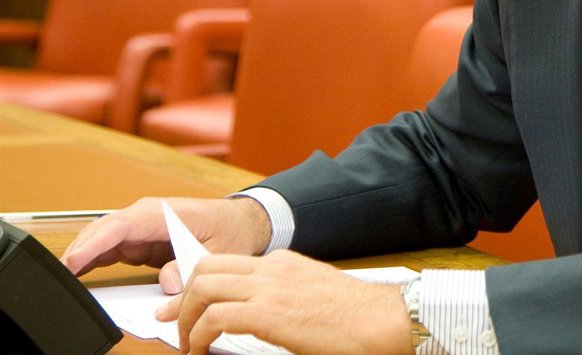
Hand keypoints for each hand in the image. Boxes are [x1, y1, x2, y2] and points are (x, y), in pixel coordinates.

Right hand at [62, 196, 270, 292]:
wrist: (242, 222)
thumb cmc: (232, 230)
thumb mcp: (218, 251)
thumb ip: (191, 266)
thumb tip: (168, 282)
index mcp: (165, 213)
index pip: (122, 225)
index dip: (95, 244)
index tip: (74, 262)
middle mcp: (148, 216)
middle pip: (104, 231)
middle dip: (80, 251)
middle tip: (60, 278)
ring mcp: (141, 228)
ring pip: (101, 240)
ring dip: (82, 257)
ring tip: (64, 280)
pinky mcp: (140, 241)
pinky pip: (109, 249)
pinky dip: (92, 261)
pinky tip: (78, 276)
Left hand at [160, 250, 411, 354]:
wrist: (381, 321)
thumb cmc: (356, 318)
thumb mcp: (312, 298)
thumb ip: (282, 300)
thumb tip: (253, 319)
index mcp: (284, 263)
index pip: (227, 264)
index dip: (198, 286)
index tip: (183, 306)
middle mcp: (273, 267)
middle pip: (207, 268)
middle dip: (182, 297)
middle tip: (172, 323)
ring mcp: (270, 286)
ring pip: (203, 287)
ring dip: (186, 318)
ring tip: (187, 344)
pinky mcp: (268, 312)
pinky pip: (214, 318)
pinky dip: (198, 336)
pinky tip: (202, 351)